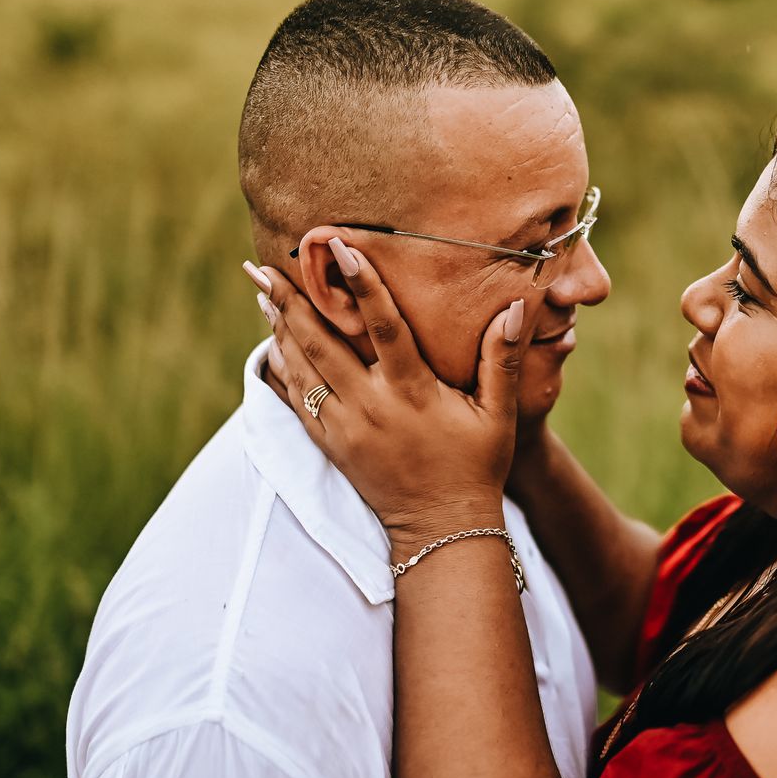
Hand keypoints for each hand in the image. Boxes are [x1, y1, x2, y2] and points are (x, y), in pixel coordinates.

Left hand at [252, 248, 525, 555]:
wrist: (441, 529)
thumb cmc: (477, 465)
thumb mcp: (499, 414)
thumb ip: (502, 359)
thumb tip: (515, 307)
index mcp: (413, 394)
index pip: (384, 328)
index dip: (363, 285)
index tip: (341, 248)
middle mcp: (372, 408)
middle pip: (323, 344)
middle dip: (293, 301)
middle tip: (265, 264)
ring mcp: (346, 428)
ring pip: (301, 369)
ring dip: (280, 327)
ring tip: (261, 289)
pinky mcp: (331, 446)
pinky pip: (296, 401)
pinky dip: (281, 367)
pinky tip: (271, 341)